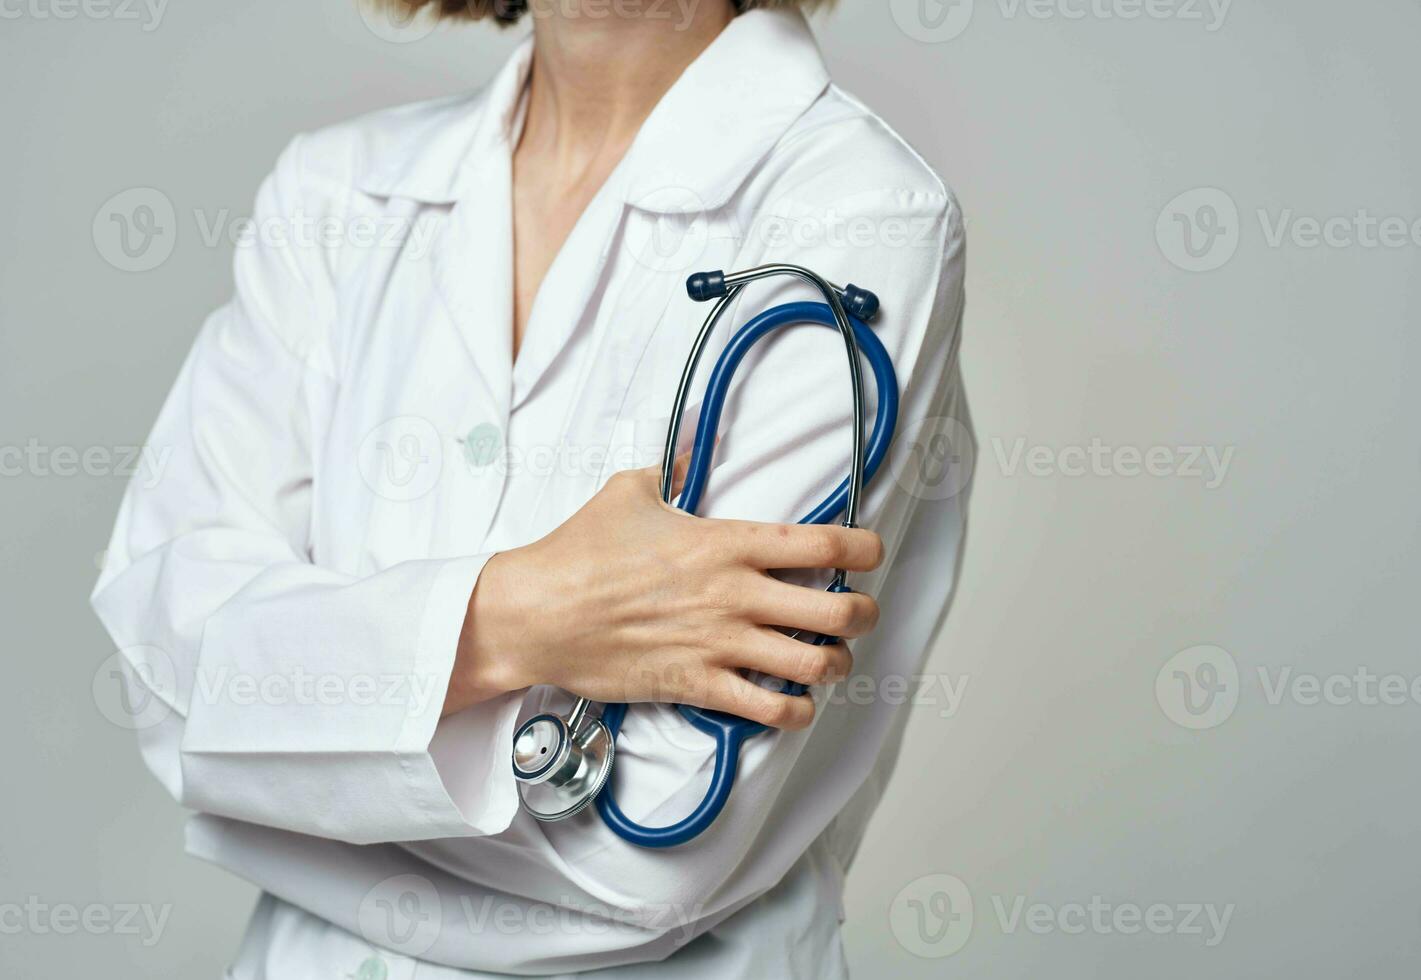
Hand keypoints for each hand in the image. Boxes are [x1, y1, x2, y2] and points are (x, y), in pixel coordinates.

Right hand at [446, 458, 882, 728]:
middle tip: (858, 614)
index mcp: (729, 542)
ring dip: (836, 665)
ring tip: (828, 659)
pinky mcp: (700, 686)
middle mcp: (737, 594)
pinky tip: (791, 702)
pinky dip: (794, 711)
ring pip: (817, 666)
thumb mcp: (631, 490)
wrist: (539, 613)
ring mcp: (722, 644)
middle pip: (840, 611)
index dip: (866, 548)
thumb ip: (674, 468)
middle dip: (864, 615)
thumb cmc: (581, 551)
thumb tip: (689, 449)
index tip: (872, 553)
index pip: (826, 543)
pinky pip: (771, 711)